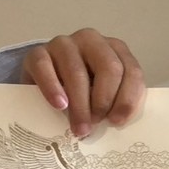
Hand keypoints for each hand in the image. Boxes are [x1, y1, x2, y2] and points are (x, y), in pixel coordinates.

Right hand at [19, 28, 145, 137]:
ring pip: (77, 71)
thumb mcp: (104, 94)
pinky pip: (45, 68)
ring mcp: (64, 44)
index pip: (131, 71)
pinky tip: (59, 106)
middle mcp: (92, 40)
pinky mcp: (37, 52)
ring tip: (80, 127)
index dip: (127, 99)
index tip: (116, 122)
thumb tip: (116, 122)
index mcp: (115, 49)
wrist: (45, 83)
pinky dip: (53, 89)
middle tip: (97, 123)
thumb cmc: (82, 91)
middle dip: (104, 100)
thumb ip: (116, 101)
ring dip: (80, 104)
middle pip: (109, 67)